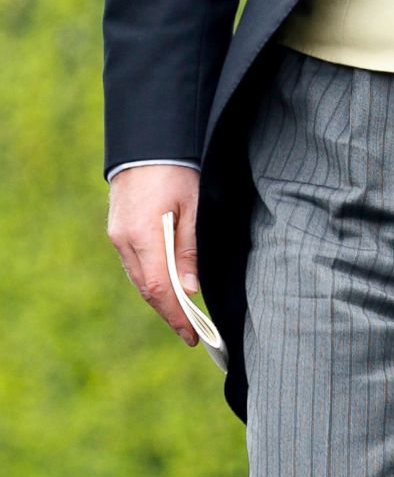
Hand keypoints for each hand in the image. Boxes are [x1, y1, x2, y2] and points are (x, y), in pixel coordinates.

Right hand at [107, 165, 200, 345]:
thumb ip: (189, 249)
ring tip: (183, 312)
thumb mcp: (193, 205)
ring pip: (138, 277)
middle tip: (191, 331)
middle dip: (169, 311)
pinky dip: (151, 277)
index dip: (175, 316)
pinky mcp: (118, 228)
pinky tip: (166, 282)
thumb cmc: (176, 168)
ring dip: (159, 295)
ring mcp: (117, 234)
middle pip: (146, 288)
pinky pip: (134, 262)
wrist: (148, 139)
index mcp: (143, 236)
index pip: (158, 289)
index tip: (191, 337)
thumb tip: (190, 290)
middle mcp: (124, 240)